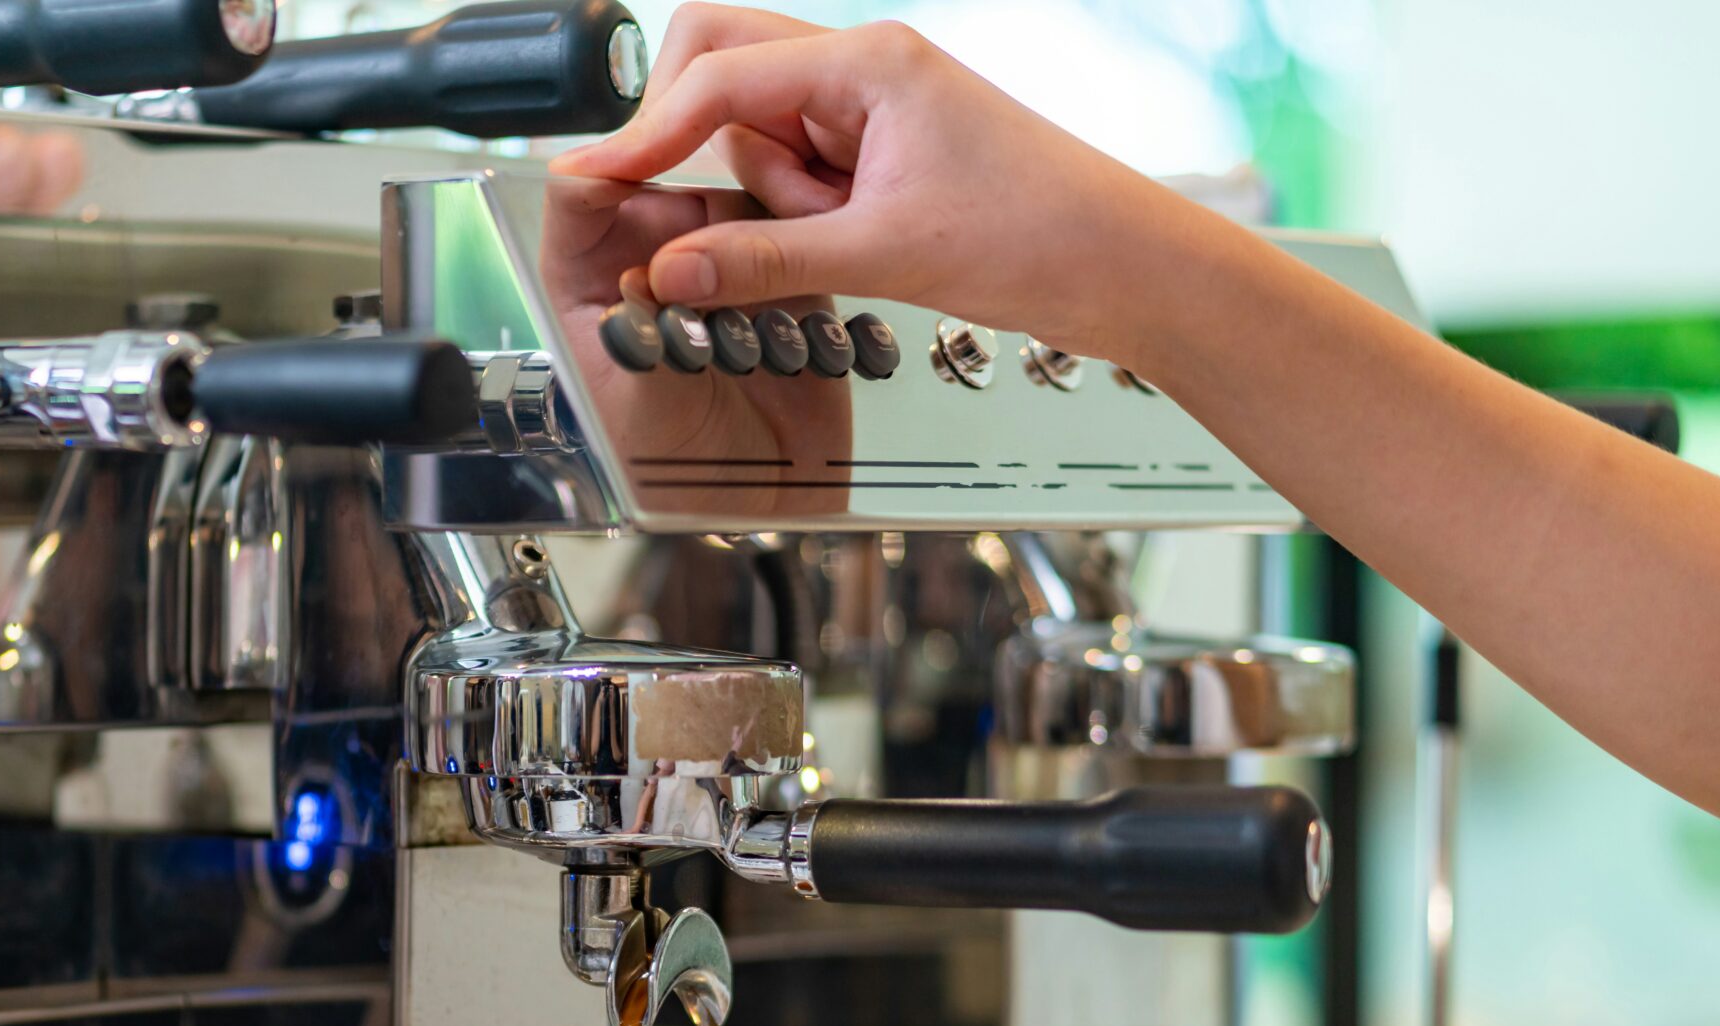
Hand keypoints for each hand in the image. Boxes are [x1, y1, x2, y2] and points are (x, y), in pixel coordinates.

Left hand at [537, 176, 850, 510]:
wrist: (757, 513)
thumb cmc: (674, 474)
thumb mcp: (641, 416)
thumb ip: (642, 345)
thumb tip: (645, 278)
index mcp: (589, 284)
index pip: (581, 196)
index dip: (606, 170)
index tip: (638, 167)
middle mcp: (654, 264)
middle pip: (673, 190)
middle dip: (702, 226)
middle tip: (723, 272)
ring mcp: (719, 267)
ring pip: (742, 209)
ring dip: (759, 248)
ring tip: (766, 323)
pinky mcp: (781, 278)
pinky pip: (798, 237)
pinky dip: (806, 257)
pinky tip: (805, 315)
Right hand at [551, 4, 1206, 365]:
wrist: (1125, 270)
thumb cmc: (1042, 234)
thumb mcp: (883, 254)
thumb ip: (762, 260)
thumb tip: (670, 268)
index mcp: (867, 61)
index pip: (718, 79)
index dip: (645, 133)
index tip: (594, 178)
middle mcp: (864, 70)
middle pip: (723, 70)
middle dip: (700, 141)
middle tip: (705, 208)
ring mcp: (871, 112)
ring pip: (758, 137)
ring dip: (772, 201)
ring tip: (845, 242)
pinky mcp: (881, 158)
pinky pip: (798, 178)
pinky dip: (800, 219)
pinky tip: (851, 248)